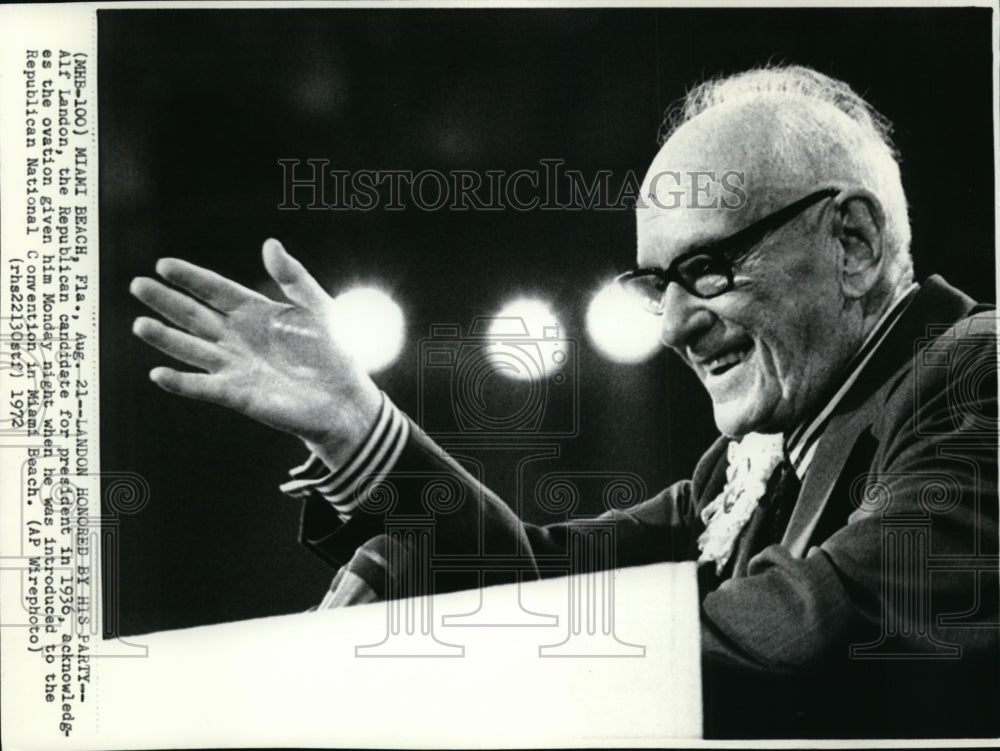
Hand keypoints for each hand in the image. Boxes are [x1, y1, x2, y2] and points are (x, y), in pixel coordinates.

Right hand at [130, 239, 382, 463]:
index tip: (164, 264)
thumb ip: (293, 278)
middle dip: (167, 301)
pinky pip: (204, 387)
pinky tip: (159, 374)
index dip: (191, 278)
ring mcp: (235, 366)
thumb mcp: (318, 308)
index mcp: (255, 312)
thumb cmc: (334, 352)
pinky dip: (181, 383)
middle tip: (138, 285)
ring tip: (140, 324)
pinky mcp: (238, 395)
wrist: (346, 398)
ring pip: (192, 349)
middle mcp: (237, 338)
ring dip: (166, 339)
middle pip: (195, 316)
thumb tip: (270, 243)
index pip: (216, 290)